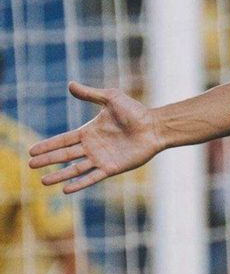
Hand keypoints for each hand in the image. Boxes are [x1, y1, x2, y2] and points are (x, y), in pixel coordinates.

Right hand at [28, 82, 164, 192]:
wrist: (155, 126)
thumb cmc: (136, 111)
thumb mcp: (111, 98)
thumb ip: (90, 94)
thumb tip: (70, 84)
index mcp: (89, 132)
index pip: (63, 140)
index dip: (48, 145)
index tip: (31, 151)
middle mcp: (92, 147)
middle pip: (65, 155)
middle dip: (48, 160)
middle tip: (30, 165)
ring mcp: (101, 158)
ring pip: (75, 169)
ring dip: (59, 175)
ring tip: (43, 181)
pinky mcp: (112, 168)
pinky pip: (92, 177)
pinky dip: (79, 184)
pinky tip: (66, 190)